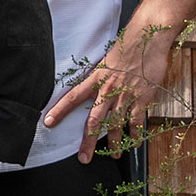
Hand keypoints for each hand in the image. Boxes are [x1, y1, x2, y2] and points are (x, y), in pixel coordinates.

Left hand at [42, 26, 175, 161]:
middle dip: (87, 142)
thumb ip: (100, 78)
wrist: (147, 38)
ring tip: (113, 155)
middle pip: (94, 120)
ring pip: (116, 125)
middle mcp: (108, 89)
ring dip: (114, 143)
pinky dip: (136, 134)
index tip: (48, 122)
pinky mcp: (143, 97)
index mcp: (96, 79)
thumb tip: (93, 89)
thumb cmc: (126, 47)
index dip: (60, 111)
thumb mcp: (106, 61)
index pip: (72, 97)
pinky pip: (137, 121)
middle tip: (83, 157)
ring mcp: (126, 95)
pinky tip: (134, 143)